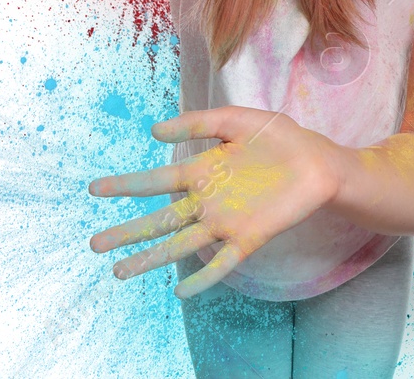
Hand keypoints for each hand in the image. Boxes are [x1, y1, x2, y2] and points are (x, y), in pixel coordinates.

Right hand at [87, 107, 338, 297]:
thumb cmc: (281, 139)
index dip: (125, 185)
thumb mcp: (237, 120)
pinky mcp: (249, 238)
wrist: (319, 162)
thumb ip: (199, 123)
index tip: (94, 188)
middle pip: (159, 220)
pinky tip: (181, 292)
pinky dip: (202, 277)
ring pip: (180, 244)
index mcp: (202, 171)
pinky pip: (221, 262)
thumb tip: (154, 130)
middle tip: (95, 243)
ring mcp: (225, 222)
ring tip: (120, 271)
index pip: (155, 180)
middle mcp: (207, 200)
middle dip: (127, 231)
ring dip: (151, 258)